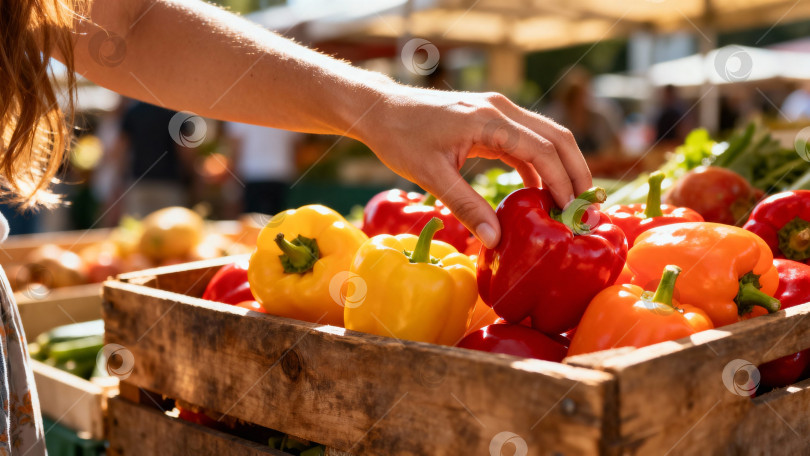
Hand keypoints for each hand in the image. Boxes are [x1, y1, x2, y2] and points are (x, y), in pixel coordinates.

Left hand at [359, 86, 591, 248]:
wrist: (382, 112)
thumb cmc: (401, 139)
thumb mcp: (431, 176)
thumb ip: (465, 206)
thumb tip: (495, 240)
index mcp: (488, 119)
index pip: (542, 149)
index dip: (562, 182)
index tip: (572, 213)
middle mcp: (500, 109)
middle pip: (557, 138)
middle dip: (576, 174)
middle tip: (586, 211)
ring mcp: (498, 112)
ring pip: (547, 138)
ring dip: (562, 169)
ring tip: (570, 207)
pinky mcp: (492, 121)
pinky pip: (527, 143)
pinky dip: (539, 167)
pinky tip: (538, 196)